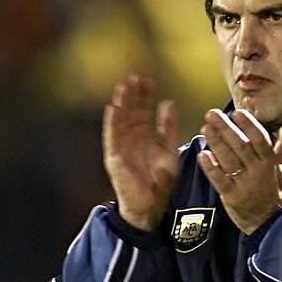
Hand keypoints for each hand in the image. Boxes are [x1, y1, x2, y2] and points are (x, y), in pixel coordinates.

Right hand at [102, 74, 179, 230]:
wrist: (150, 205)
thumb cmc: (159, 179)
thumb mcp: (169, 149)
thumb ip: (169, 128)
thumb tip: (170, 102)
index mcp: (144, 136)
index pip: (143, 111)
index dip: (145, 96)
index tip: (148, 80)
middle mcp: (131, 139)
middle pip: (130, 112)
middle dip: (132, 95)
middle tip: (134, 76)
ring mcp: (121, 147)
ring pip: (120, 121)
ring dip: (121, 104)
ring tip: (123, 87)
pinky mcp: (115, 158)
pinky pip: (112, 138)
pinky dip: (111, 124)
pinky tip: (112, 109)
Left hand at [197, 109, 281, 233]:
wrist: (269, 222)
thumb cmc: (274, 190)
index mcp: (270, 162)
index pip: (260, 140)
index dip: (249, 126)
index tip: (237, 113)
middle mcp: (257, 172)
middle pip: (241, 147)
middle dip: (226, 129)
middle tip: (212, 114)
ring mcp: (244, 185)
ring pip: (229, 161)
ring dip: (216, 144)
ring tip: (205, 129)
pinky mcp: (231, 197)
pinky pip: (220, 180)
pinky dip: (211, 168)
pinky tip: (202, 154)